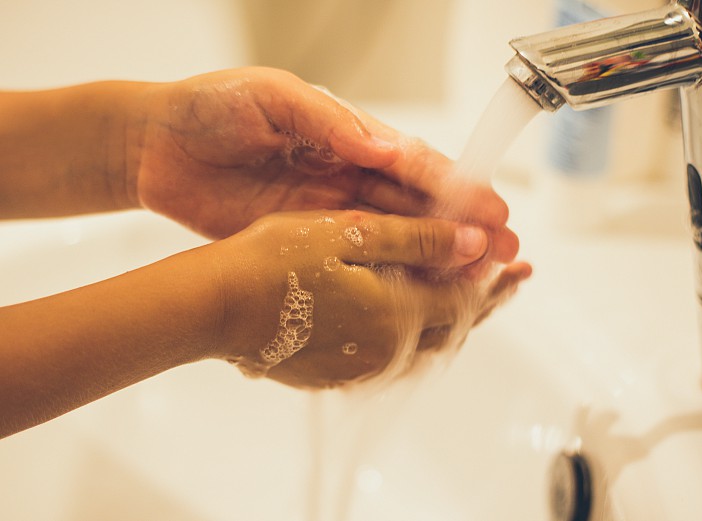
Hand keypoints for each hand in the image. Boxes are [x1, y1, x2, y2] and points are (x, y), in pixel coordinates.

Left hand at [129, 67, 517, 261]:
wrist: (153, 145)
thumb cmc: (211, 106)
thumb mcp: (273, 97)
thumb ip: (329, 122)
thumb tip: (385, 146)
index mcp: (348, 134)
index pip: (412, 163)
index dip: (455, 187)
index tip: (491, 209)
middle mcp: (347, 173)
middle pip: (417, 205)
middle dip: (464, 228)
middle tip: (506, 253)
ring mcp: (327, 211)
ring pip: (395, 238)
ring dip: (438, 257)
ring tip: (480, 279)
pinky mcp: (304, 241)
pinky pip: (356, 262)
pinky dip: (391, 276)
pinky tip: (421, 293)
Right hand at [209, 210, 530, 388]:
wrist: (213, 306)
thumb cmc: (272, 262)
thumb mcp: (351, 233)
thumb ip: (418, 240)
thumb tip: (474, 242)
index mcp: (396, 314)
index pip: (467, 300)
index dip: (495, 278)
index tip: (517, 261)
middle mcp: (386, 351)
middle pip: (453, 328)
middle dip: (487, 301)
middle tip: (511, 280)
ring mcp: (360, 367)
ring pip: (426, 345)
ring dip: (453, 318)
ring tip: (470, 296)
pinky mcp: (335, 373)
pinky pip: (393, 355)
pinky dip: (415, 332)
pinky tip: (412, 315)